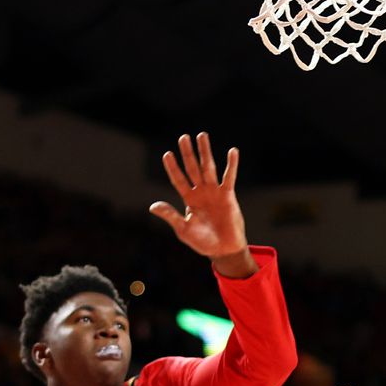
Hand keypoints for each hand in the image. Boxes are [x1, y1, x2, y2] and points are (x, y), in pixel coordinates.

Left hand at [150, 132, 250, 272]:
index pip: (178, 179)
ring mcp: (214, 192)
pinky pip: (229, 177)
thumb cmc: (202, 242)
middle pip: (192, 168)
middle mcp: (200, 192)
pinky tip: (232, 151)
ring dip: (205, 152)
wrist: (223, 250)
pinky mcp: (228, 195)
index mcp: (188, 200)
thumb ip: (170, 215)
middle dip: (187, 153)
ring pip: (208, 167)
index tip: (167, 154)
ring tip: (202, 135)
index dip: (172, 167)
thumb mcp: (183, 229)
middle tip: (183, 137)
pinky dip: (231, 165)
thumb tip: (152, 206)